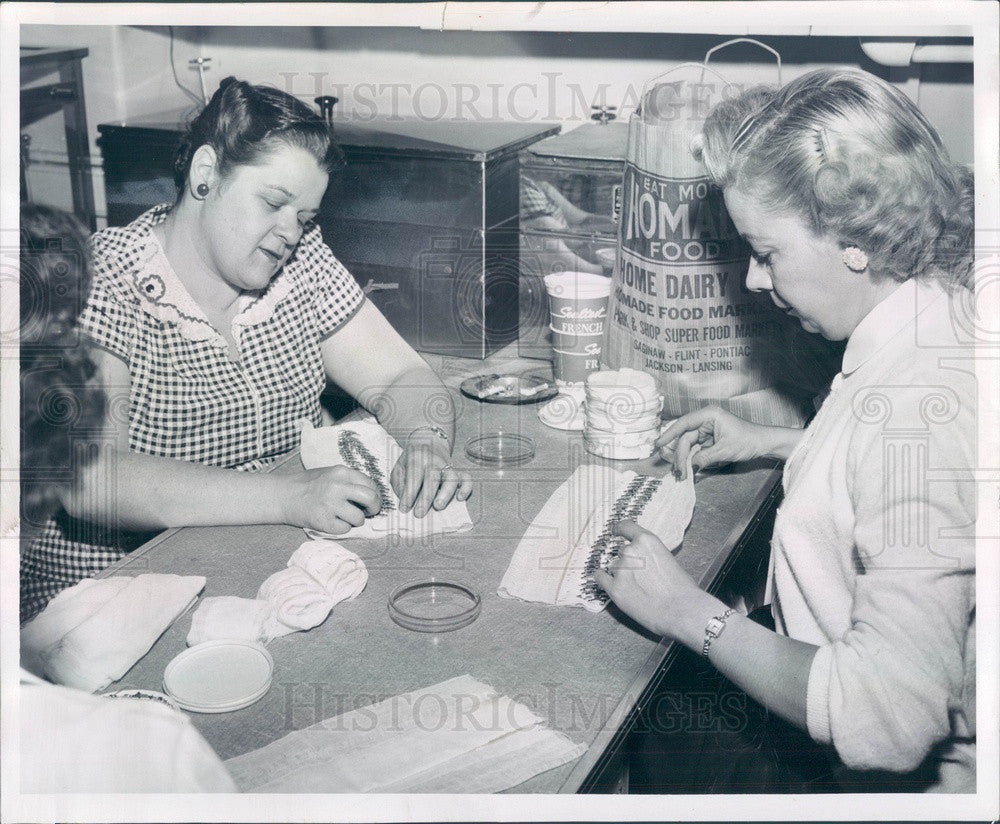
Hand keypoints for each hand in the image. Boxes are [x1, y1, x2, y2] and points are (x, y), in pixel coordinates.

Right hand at [281, 465, 380, 534]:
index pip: (371, 485)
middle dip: (373, 508)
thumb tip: (372, 495)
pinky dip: (341, 528)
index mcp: (341, 472)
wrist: (283, 496)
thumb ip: (350, 481)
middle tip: (367, 512)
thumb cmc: (308, 485)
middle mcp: (338, 486)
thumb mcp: (330, 474)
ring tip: (343, 517)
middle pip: (371, 499)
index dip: (374, 495)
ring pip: (359, 518)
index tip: (369, 501)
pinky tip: (332, 521)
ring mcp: (330, 504)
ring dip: (355, 521)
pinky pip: (345, 529)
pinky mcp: (323, 521)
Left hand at [391, 439, 472, 517]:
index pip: (413, 477)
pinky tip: (460, 498)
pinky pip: (466, 478)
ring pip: (451, 477)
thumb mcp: (399, 468)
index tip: (404, 509)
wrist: (427, 443)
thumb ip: (399, 483)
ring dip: (446, 493)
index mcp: (417, 458)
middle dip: (425, 498)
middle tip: (419, 514)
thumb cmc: (411, 461)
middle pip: (432, 478)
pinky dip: (466, 488)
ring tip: (438, 506)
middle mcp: (434, 461)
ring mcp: (447, 466)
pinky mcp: (457, 471)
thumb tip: (406, 500)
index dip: (409, 494)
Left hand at [592, 521, 703, 638]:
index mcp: (647, 541)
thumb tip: (648, 562)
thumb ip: (654, 556)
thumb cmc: (682, 590)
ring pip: (614, 567)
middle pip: (621, 552)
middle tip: (640, 576)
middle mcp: (630, 551)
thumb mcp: (670, 560)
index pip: (625, 527)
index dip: (619, 529)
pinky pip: (600, 578)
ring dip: (621, 574)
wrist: (682, 611)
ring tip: (636, 588)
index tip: (615, 532)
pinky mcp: (614, 588)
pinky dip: (603, 579)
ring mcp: (620, 569)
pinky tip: (608, 583)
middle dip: (628, 562)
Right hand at [657, 405, 768, 479]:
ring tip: (678, 472)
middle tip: (676, 470)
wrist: (763, 443)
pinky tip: (684, 468)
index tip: (658, 444)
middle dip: (678, 454)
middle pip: (684, 437)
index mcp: (709, 415)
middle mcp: (704, 421)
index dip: (669, 434)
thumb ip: (705, 457)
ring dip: (682, 458)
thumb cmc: (748, 440)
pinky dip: (689, 459)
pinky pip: (694, 449)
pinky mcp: (707, 440)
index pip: (684, 424)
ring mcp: (705, 430)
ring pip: (687, 444)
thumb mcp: (726, 450)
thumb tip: (689, 466)